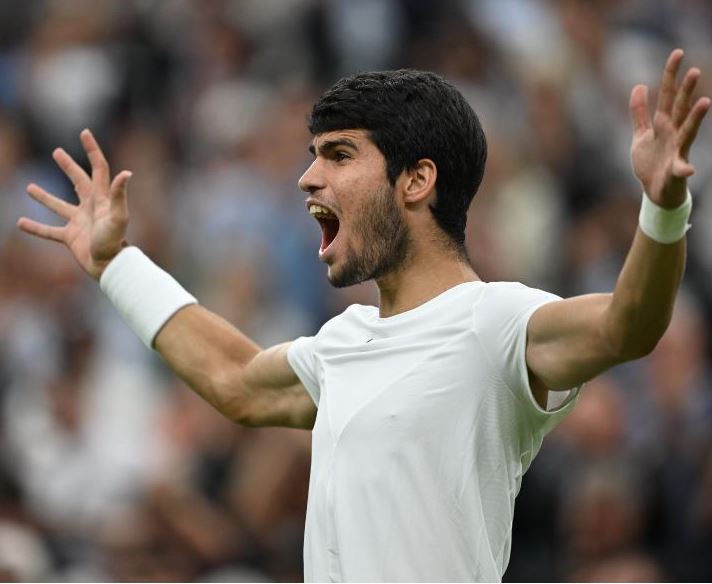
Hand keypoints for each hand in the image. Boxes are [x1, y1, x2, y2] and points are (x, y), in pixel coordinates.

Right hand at [16, 129, 131, 279]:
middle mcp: (91, 208)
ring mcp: (79, 222)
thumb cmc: (115, 241)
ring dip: (45, 197)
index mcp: (102, 198)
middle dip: (69, 166)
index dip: (92, 150)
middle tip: (57, 152)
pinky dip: (36, 228)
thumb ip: (119, 195)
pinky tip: (20, 223)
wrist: (110, 266)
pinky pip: (49, 231)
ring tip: (29, 187)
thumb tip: (126, 172)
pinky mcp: (70, 237)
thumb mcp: (118, 216)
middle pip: (78, 182)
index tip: (84, 132)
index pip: (98, 169)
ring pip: (59, 206)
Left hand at [630, 49, 709, 207]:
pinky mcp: (676, 170)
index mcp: (663, 124)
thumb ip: (639, 112)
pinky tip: (689, 168)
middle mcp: (674, 133)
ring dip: (696, 118)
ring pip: (688, 131)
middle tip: (695, 71)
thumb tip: (639, 85)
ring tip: (705, 103)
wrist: (655, 190)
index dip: (670, 75)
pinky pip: (681, 169)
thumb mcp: (641, 134)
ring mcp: (677, 150)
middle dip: (687, 91)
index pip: (668, 95)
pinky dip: (684, 168)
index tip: (677, 52)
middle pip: (680, 108)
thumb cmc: (651, 161)